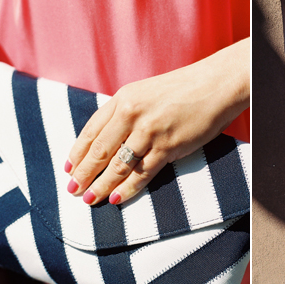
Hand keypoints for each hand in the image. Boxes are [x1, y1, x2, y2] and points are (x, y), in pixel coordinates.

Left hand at [65, 38, 249, 205]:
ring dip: (101, 185)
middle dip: (83, 174)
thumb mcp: (146, 92)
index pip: (91, 130)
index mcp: (123, 98)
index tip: (68, 168)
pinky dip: (128, 188)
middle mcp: (131, 114)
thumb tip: (109, 141)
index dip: (77, 153)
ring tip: (90, 199)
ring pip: (117, 165)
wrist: (216, 84)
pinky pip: (142, 173)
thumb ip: (127, 112)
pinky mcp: (168, 146)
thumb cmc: (184, 89)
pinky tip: (117, 198)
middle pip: (99, 150)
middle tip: (72, 190)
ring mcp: (149, 131)